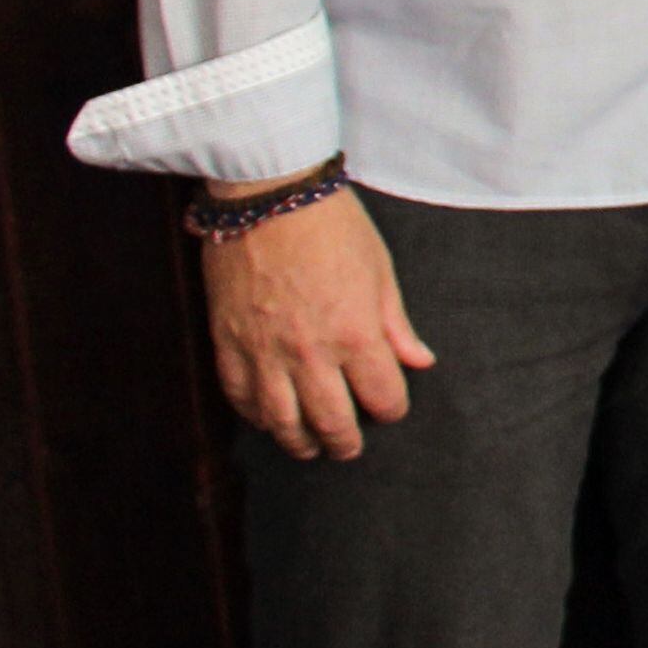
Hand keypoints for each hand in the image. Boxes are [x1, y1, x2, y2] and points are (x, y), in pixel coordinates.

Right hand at [203, 187, 430, 460]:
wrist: (267, 198)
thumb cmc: (333, 228)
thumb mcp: (381, 272)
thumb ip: (397, 325)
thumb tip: (420, 361)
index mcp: (356, 334)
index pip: (381, 396)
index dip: (391, 409)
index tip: (390, 409)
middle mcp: (310, 353)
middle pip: (331, 421)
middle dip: (345, 442)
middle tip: (349, 449)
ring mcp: (264, 352)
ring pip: (282, 421)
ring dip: (299, 442)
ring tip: (309, 448)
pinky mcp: (227, 343)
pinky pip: (240, 396)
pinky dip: (256, 415)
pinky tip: (267, 420)